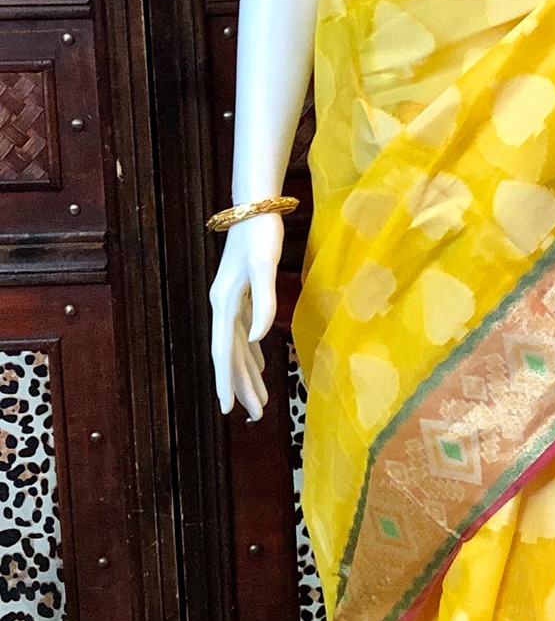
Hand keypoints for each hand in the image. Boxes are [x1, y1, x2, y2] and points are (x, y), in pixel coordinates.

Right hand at [209, 211, 283, 418]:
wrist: (253, 206)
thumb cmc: (260, 234)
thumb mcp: (265, 266)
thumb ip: (264, 302)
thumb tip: (258, 339)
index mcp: (225, 303)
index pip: (223, 352)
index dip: (226, 381)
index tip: (228, 409)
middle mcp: (223, 306)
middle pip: (230, 355)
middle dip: (242, 386)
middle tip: (254, 414)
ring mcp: (231, 302)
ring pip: (237, 347)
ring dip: (247, 374)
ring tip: (259, 401)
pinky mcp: (242, 296)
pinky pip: (243, 334)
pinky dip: (251, 354)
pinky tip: (260, 367)